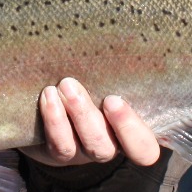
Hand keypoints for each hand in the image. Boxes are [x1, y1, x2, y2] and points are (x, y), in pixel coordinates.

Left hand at [25, 78, 160, 167]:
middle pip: (106, 147)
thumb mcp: (110, 79)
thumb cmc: (97, 83)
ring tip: (62, 86)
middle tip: (72, 85)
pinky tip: (47, 95)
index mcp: (130, 132)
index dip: (131, 130)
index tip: (112, 100)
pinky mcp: (60, 154)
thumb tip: (126, 38)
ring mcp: (83, 153)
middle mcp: (109, 146)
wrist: (54, 106)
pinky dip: (53, 120)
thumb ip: (119, 73)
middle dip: (88, 116)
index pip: (144, 148)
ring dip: (72, 115)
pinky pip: (59, 146)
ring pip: (82, 146)